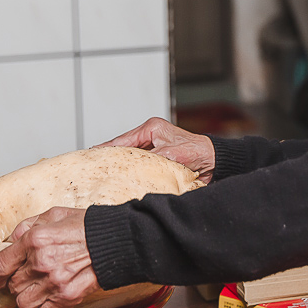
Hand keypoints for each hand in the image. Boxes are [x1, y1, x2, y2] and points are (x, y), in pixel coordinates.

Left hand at [0, 207, 99, 307]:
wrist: (118, 240)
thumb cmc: (88, 226)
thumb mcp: (55, 214)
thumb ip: (28, 225)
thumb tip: (11, 240)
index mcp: (35, 240)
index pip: (0, 265)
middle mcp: (41, 262)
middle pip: (12, 286)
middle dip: (17, 284)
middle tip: (28, 279)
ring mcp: (55, 282)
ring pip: (23, 304)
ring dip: (28, 299)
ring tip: (39, 291)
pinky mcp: (69, 297)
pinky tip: (50, 299)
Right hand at [95, 117, 214, 182]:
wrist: (215, 162)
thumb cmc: (198, 152)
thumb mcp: (170, 154)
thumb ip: (150, 159)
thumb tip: (132, 168)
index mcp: (152, 128)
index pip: (123, 139)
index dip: (107, 148)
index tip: (93, 154)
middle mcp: (152, 137)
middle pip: (124, 148)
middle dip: (111, 157)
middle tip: (94, 166)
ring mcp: (154, 149)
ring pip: (131, 158)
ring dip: (121, 166)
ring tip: (104, 173)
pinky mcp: (159, 160)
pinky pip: (140, 166)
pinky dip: (132, 172)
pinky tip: (123, 179)